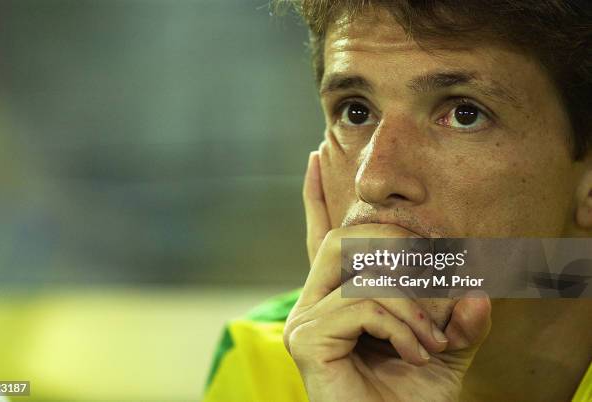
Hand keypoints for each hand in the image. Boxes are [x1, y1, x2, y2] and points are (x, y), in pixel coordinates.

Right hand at [284, 150, 491, 401]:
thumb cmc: (410, 399)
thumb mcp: (446, 351)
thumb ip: (461, 318)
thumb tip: (477, 292)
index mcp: (338, 298)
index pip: (325, 237)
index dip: (317, 198)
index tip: (314, 156)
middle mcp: (313, 303)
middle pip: (346, 237)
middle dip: (399, 246)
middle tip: (438, 286)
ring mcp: (305, 321)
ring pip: (360, 267)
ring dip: (410, 296)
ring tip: (432, 336)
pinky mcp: (306, 339)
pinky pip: (363, 303)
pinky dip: (402, 325)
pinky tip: (415, 354)